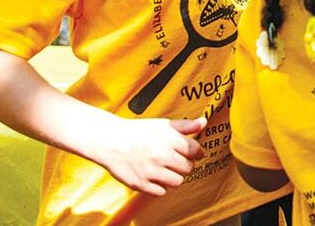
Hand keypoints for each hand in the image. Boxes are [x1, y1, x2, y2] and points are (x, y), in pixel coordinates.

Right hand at [90, 115, 206, 195]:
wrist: (110, 141)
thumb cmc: (139, 132)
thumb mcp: (163, 124)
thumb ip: (186, 126)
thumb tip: (204, 122)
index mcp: (170, 139)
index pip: (196, 151)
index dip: (196, 152)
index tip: (191, 153)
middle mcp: (162, 155)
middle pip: (188, 168)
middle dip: (185, 165)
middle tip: (177, 161)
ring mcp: (151, 171)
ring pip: (177, 181)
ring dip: (175, 177)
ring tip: (166, 169)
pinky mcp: (140, 184)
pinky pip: (161, 192)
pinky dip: (161, 186)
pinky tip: (156, 176)